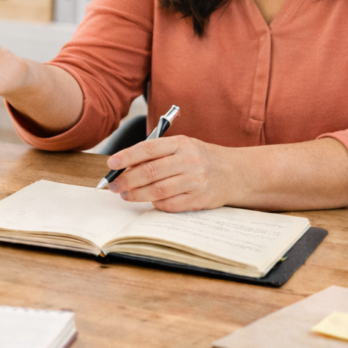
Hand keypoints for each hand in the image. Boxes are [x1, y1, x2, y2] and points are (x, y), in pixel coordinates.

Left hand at [105, 135, 240, 211]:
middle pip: (151, 171)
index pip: (149, 148)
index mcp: (182, 143)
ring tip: (125, 195)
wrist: (235, 173)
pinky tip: (148, 201)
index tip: (112, 164)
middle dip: (127, 179)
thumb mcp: (183, 146)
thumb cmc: (202, 158)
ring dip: (137, 194)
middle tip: (113, 185)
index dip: (128, 156)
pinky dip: (156, 204)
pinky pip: (171, 204)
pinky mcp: (199, 199)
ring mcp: (195, 181)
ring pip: (158, 190)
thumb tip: (127, 166)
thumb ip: (158, 153)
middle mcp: (189, 161)